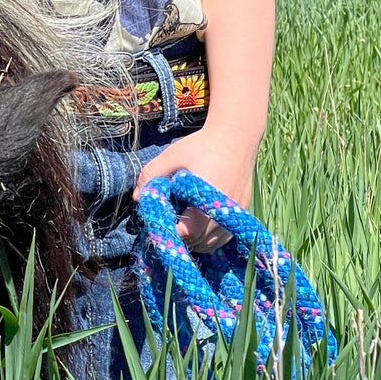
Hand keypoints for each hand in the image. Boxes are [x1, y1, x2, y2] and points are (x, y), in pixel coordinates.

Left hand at [133, 127, 253, 251]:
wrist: (235, 135)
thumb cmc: (201, 145)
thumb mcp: (171, 155)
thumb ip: (151, 175)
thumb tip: (137, 198)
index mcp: (207, 196)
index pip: (188, 230)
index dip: (171, 230)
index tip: (161, 221)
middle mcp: (225, 209)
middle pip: (199, 241)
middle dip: (180, 236)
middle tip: (169, 221)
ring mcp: (237, 212)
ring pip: (212, 243)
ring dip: (195, 240)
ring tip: (182, 224)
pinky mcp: (243, 212)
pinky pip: (224, 237)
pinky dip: (210, 238)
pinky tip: (198, 225)